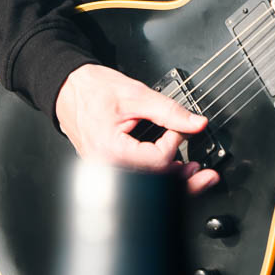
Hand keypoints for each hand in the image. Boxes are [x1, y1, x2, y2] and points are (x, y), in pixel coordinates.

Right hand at [54, 63, 220, 193]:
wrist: (69, 89)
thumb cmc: (93, 90)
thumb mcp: (136, 94)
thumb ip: (169, 110)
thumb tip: (197, 123)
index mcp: (111, 149)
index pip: (156, 160)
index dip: (174, 143)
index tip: (179, 129)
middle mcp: (106, 167)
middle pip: (153, 184)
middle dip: (183, 181)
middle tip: (206, 175)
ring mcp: (106, 171)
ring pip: (146, 184)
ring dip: (172, 181)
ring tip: (193, 174)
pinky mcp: (109, 169)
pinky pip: (136, 178)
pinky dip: (156, 176)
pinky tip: (171, 172)